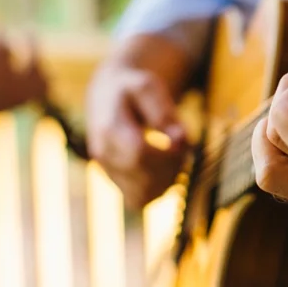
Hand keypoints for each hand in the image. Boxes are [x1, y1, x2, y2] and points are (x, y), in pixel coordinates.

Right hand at [86, 61, 186, 210]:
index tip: (184, 139)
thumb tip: (179, 138)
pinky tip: (167, 169)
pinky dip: (158, 190)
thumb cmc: (131, 90)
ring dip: (167, 182)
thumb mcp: (148, 86)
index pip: (139, 154)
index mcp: (109, 128)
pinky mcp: (116, 182)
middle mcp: (104, 155)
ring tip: (175, 157)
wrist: (107, 96)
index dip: (168, 153)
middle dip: (172, 166)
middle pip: (144, 179)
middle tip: (183, 146)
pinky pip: (139, 200)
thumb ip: (163, 111)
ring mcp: (108, 172)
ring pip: (142, 196)